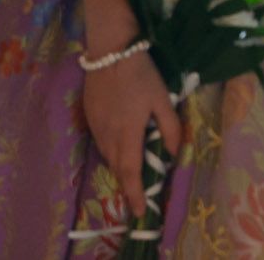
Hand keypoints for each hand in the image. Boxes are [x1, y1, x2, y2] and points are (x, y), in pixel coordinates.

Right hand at [81, 47, 181, 216]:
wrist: (110, 51)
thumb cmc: (141, 74)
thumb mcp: (163, 99)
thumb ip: (170, 127)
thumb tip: (173, 153)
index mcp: (127, 133)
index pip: (130, 172)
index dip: (135, 193)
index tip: (140, 211)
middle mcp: (108, 135)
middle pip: (117, 167)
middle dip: (128, 183)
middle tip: (140, 193)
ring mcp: (96, 126)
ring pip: (107, 156)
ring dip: (119, 168)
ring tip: (132, 174)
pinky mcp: (89, 117)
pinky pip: (100, 143)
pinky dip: (111, 152)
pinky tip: (120, 147)